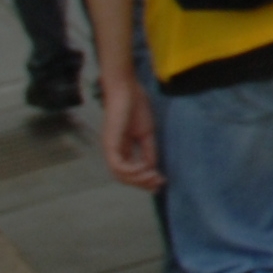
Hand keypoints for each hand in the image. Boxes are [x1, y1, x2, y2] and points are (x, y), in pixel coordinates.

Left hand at [101, 75, 163, 193]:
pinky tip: (145, 169)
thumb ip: (148, 151)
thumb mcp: (146, 133)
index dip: (145, 179)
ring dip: (138, 180)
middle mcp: (114, 151)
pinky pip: (118, 165)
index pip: (130, 171)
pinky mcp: (110, 144)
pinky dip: (132, 171)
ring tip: (153, 177)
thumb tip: (152, 168)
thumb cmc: (136, 106)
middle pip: (125, 177)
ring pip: (120, 175)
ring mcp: (110, 148)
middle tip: (159, 183)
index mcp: (122, 149)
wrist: (127, 89)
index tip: (161, 180)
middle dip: (142, 183)